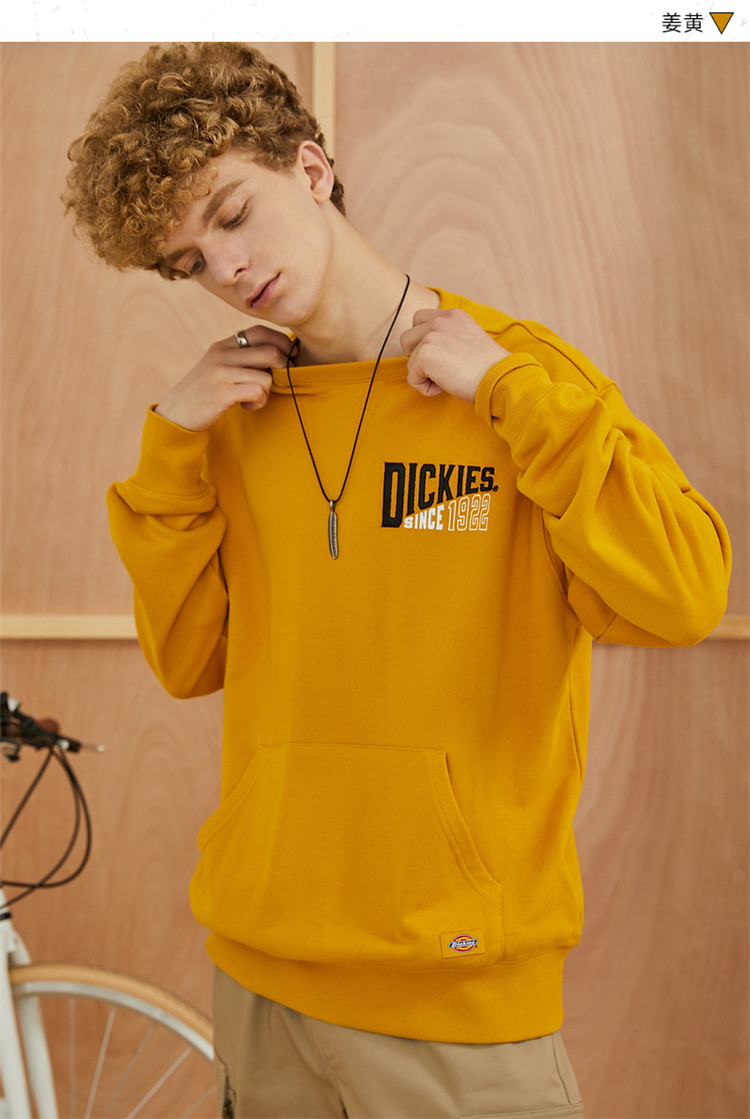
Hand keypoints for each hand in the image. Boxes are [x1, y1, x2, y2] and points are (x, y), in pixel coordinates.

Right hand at [155, 325, 293, 430]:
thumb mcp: (219, 367)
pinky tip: (246, 406)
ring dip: (266, 392)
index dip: (281, 342)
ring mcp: (220, 372)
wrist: (176, 414)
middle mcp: (222, 354)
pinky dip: (258, 402)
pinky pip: (258, 392)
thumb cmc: (205, 393)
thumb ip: (241, 358)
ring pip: (266, 376)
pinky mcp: (221, 392)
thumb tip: (278, 354)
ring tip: (252, 399)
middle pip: (270, 352)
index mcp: (223, 345)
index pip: (260, 331)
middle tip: (274, 383)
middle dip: (282, 369)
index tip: (290, 356)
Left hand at [400, 309, 509, 401]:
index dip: (424, 341)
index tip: (443, 355)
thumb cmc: (490, 368)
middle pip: (407, 338)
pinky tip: (447, 385)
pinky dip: (426, 389)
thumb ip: (450, 336)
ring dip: (424, 374)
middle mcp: (440, 321)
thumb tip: (429, 350)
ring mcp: (430, 337)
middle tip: (443, 368)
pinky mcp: (424, 356)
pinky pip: (412, 379)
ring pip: (409, 360)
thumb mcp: (470, 339)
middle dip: (418, 357)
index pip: (419, 319)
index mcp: (453, 315)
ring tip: (448, 377)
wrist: (500, 379)